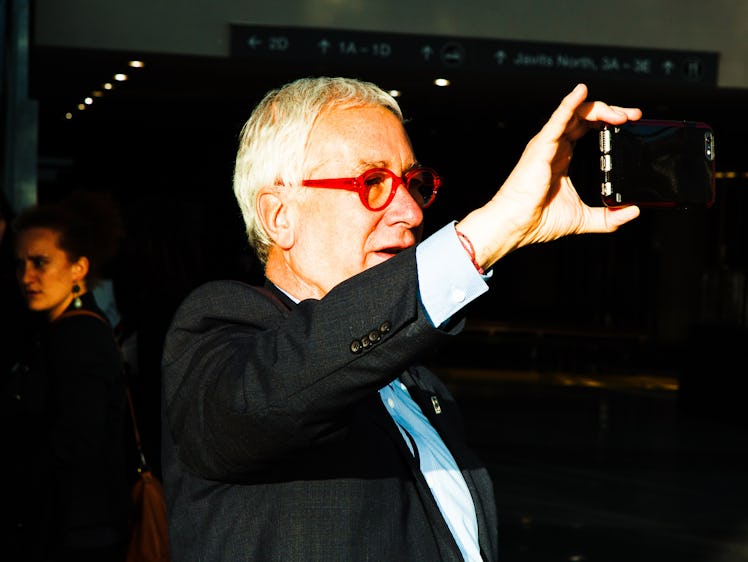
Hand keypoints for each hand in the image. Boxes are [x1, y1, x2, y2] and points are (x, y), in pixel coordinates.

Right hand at [456, 83, 641, 270]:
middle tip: (633, 116)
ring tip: (620, 114)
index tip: (632, 124)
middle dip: (612, 111)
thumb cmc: (538, 220)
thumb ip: (609, 217)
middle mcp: (555, 146)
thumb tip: (632, 212)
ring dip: (599, 108)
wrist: (518, 225)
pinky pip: (557, 119)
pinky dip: (569, 104)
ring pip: (575, 112)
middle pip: (585, 116)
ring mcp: (547, 143)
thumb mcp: (583, 218)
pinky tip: (581, 91)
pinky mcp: (541, 146)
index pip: (588, 128)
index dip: (609, 121)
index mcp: (562, 157)